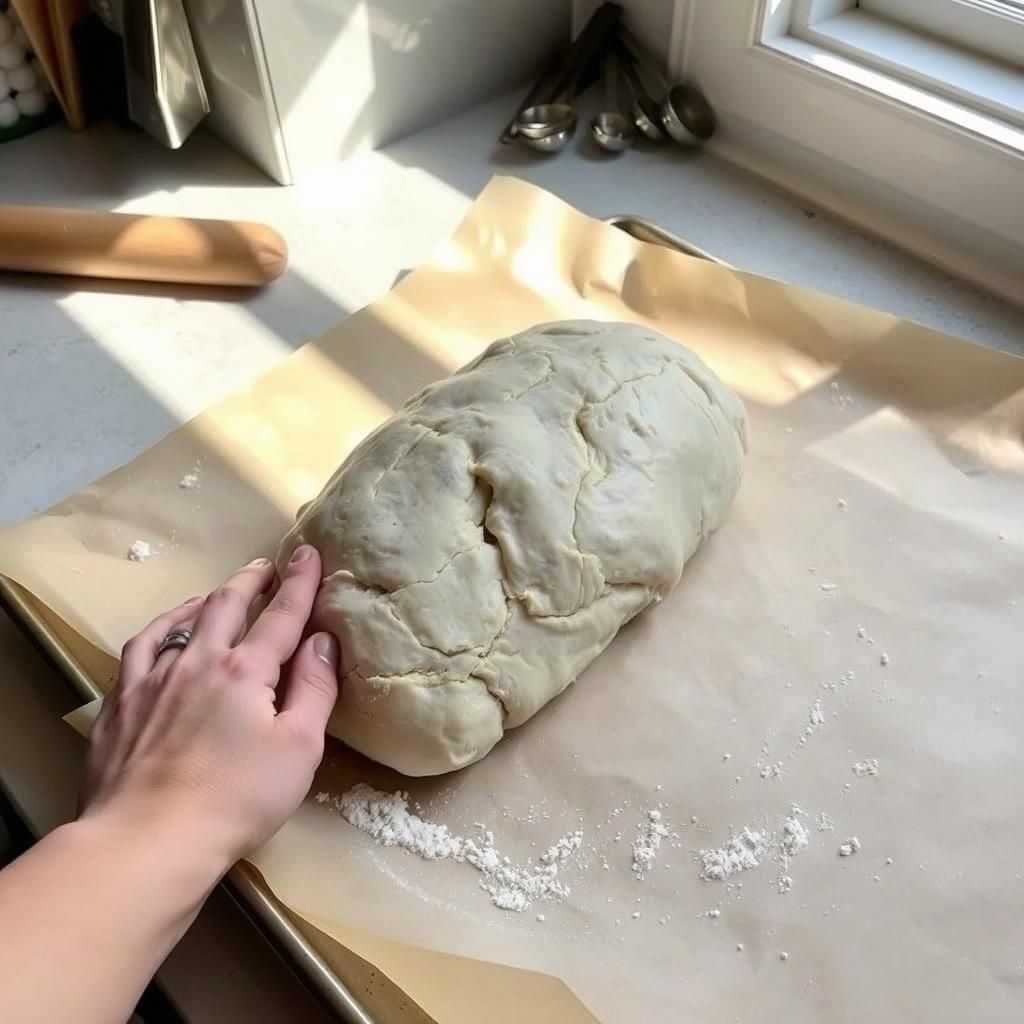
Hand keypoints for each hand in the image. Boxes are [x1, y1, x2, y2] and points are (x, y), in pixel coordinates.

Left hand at [80, 544, 338, 871]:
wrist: (148, 840)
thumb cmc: (237, 799)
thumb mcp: (299, 749)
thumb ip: (314, 689)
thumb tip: (321, 640)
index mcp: (246, 671)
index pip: (281, 615)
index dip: (300, 582)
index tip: (310, 553)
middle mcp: (198, 662)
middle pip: (226, 605)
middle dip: (250, 580)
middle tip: (265, 566)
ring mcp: (152, 681)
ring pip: (179, 622)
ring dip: (204, 601)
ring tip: (216, 595)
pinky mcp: (119, 705)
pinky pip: (139, 651)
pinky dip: (159, 631)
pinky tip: (164, 634)